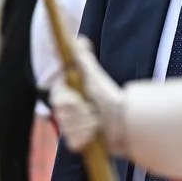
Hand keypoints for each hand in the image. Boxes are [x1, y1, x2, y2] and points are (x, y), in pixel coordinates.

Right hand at [50, 37, 125, 153]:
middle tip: (95, 110)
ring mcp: (70, 128)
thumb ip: (83, 57)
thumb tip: (79, 39)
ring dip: (88, 125)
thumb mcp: (93, 74)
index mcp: (65, 95)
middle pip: (64, 117)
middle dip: (82, 113)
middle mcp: (65, 112)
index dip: (69, 101)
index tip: (79, 100)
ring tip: (99, 121)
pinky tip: (97, 134)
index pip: (57, 100)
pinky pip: (75, 143)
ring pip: (70, 130)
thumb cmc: (106, 94)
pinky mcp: (76, 143)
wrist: (123, 119)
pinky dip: (88, 139)